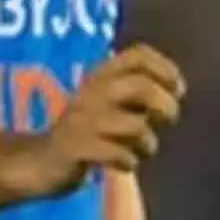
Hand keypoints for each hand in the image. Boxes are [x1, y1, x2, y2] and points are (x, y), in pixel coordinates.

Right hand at [29, 44, 185, 194]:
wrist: (41, 161)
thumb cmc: (88, 131)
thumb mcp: (108, 102)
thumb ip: (137, 93)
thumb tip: (176, 89)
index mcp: (100, 75)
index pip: (138, 55)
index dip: (165, 68)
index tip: (178, 89)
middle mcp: (91, 91)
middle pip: (141, 87)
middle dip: (165, 105)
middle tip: (168, 120)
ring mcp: (82, 120)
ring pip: (135, 126)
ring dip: (148, 143)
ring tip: (141, 150)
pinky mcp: (76, 148)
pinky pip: (118, 155)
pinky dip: (129, 162)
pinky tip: (124, 164)